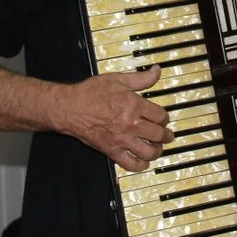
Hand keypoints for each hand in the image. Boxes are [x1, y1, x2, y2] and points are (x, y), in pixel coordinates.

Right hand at [55, 67, 173, 171]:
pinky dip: (140, 165)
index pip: (161, 116)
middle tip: (167, 135)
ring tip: (158, 147)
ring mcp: (121, 139)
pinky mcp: (111, 151)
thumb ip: (140, 78)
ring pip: (149, 152)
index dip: (165, 118)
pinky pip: (130, 164)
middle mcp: (130, 124)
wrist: (69, 108)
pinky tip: (143, 162)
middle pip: (158, 134)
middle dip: (166, 135)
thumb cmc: (90, 93)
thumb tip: (156, 71)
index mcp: (134, 105)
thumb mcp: (117, 79)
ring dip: (157, 151)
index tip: (163, 119)